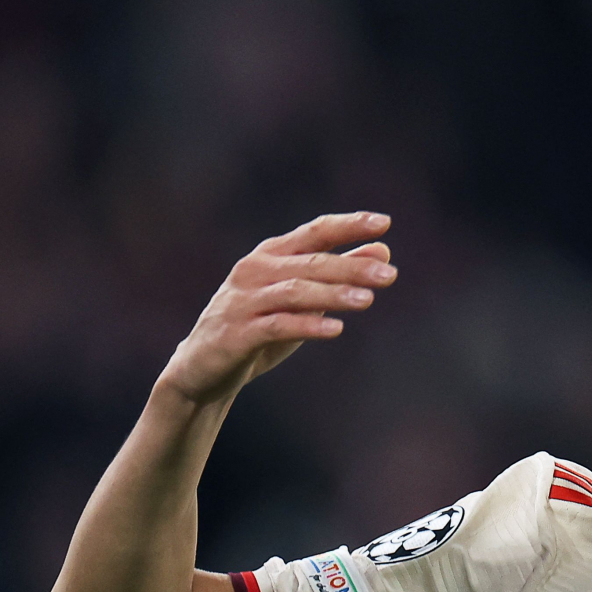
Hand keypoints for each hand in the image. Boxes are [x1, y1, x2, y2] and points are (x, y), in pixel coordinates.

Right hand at [157, 212, 396, 404]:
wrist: (202, 369)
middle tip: (390, 275)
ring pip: (295, 291)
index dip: (348, 225)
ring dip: (333, 294)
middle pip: (311, 262)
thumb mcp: (300, 299)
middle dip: (352, 266)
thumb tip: (382, 250)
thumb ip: (337, 274)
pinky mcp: (236, 333)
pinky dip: (307, 325)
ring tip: (369, 300)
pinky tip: (336, 329)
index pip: (315, 232)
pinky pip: (277, 326)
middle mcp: (255, 271)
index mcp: (271, 255)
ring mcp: (243, 301)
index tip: (384, 222)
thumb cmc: (258, 328)